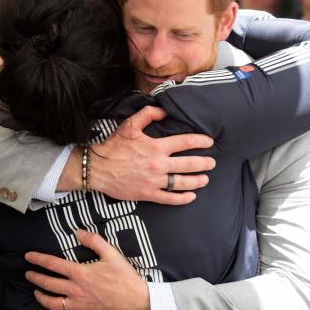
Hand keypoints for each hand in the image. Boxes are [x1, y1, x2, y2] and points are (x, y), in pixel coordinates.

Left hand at [24, 229, 149, 309]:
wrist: (136, 302)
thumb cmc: (125, 278)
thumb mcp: (112, 254)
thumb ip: (94, 240)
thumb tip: (78, 231)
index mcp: (80, 273)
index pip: (53, 264)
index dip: (38, 259)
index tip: (28, 256)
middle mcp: (75, 290)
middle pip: (48, 284)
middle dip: (35, 278)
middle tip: (27, 274)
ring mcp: (78, 305)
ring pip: (52, 303)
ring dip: (41, 297)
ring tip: (36, 292)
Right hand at [90, 105, 215, 204]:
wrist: (97, 169)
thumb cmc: (113, 146)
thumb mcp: (129, 125)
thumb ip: (148, 114)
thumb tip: (165, 111)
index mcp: (156, 147)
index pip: (185, 142)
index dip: (200, 141)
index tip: (209, 142)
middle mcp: (158, 165)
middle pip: (188, 164)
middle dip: (204, 163)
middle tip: (212, 163)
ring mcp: (154, 181)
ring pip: (182, 182)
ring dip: (197, 181)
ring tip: (205, 179)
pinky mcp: (147, 194)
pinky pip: (169, 198)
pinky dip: (182, 198)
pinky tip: (190, 196)